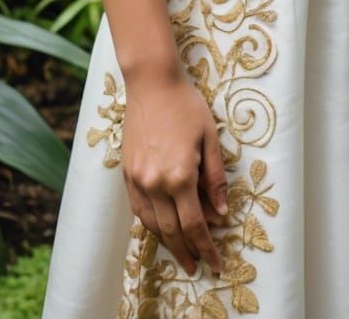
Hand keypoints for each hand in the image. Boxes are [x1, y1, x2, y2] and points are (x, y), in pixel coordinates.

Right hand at [120, 68, 230, 276]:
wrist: (152, 83)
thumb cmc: (186, 105)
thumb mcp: (210, 137)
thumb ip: (215, 177)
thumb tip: (221, 211)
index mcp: (180, 176)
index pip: (195, 225)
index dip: (207, 247)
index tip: (216, 263)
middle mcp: (155, 183)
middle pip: (171, 231)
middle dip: (186, 252)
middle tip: (198, 266)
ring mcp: (138, 179)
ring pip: (152, 224)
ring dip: (167, 242)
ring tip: (181, 252)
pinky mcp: (127, 173)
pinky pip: (137, 209)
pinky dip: (150, 223)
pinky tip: (160, 227)